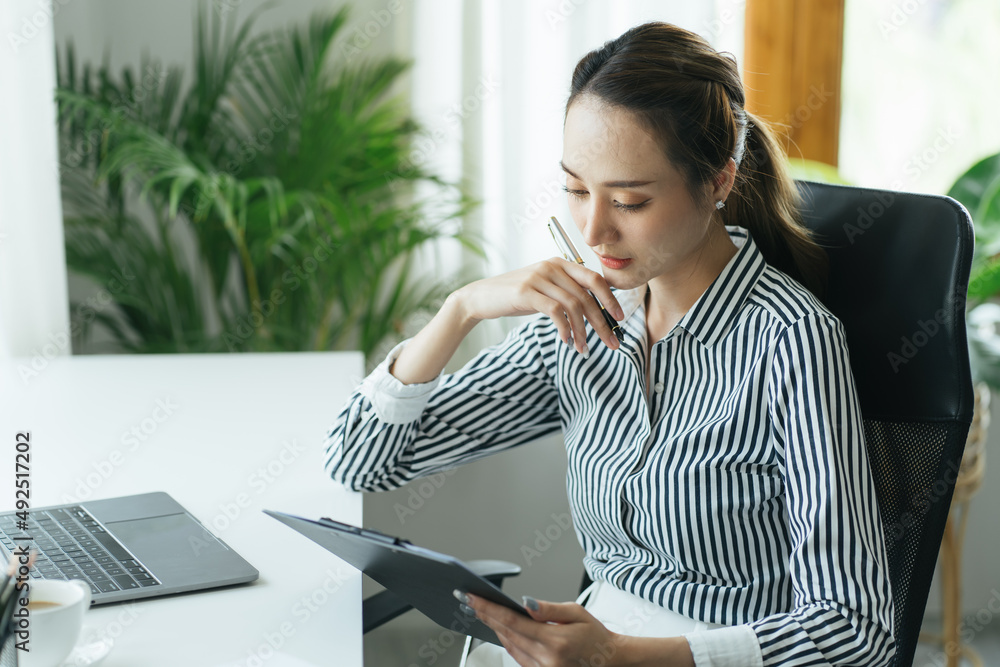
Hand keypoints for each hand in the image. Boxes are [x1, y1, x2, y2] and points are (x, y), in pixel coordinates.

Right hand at [453, 258, 624, 354]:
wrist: (482, 297)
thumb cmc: (516, 296)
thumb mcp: (545, 289)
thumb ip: (566, 292)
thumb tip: (595, 310)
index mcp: (560, 263)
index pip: (594, 278)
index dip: (610, 298)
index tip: (619, 319)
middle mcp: (552, 266)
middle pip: (587, 295)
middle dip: (602, 322)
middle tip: (611, 342)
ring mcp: (539, 278)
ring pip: (573, 306)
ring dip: (583, 331)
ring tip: (583, 349)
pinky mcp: (526, 292)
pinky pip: (555, 312)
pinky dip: (565, 329)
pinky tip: (566, 341)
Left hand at [459, 591, 623, 666]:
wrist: (610, 661)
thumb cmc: (596, 636)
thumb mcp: (577, 613)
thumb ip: (549, 609)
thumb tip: (525, 603)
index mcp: (555, 641)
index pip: (513, 621)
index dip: (489, 609)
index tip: (472, 598)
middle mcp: (546, 659)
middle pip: (507, 633)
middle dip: (485, 615)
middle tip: (468, 600)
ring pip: (509, 646)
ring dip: (493, 627)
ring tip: (479, 610)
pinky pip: (517, 656)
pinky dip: (507, 640)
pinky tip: (499, 627)